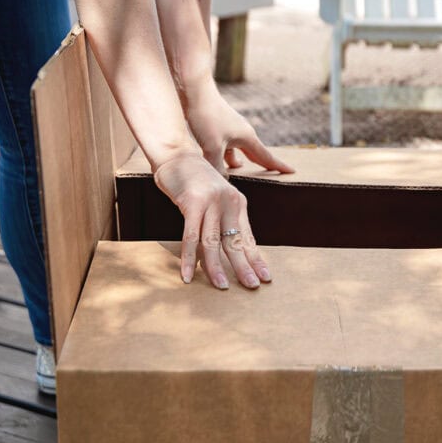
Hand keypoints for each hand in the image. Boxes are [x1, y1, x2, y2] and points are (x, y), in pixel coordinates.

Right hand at [153, 149, 271, 289]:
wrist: (176, 156)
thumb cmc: (194, 180)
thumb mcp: (216, 198)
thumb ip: (222, 220)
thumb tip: (227, 249)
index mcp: (238, 202)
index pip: (247, 236)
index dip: (256, 258)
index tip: (265, 277)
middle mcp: (228, 202)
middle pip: (236, 241)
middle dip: (244, 266)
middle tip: (252, 286)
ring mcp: (211, 202)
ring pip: (214, 242)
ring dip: (217, 268)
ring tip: (222, 287)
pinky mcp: (192, 203)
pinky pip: (191, 237)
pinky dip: (189, 258)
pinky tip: (187, 275)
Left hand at [182, 78, 294, 176]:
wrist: (195, 92)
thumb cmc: (207, 117)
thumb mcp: (212, 147)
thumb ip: (218, 167)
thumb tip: (222, 180)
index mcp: (247, 137)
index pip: (266, 156)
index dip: (278, 166)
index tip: (292, 171)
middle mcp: (242, 133)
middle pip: (255, 153)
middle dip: (262, 164)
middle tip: (273, 174)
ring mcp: (230, 129)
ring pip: (238, 150)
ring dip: (239, 161)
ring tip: (239, 173)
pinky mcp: (218, 127)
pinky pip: (226, 145)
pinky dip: (225, 154)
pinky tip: (218, 160)